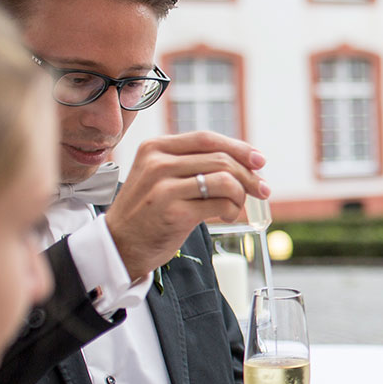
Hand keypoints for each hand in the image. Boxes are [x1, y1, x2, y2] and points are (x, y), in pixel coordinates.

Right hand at [105, 131, 268, 279]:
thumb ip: (192, 163)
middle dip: (249, 176)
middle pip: (221, 159)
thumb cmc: (148, 210)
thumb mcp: (160, 176)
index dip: (239, 148)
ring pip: (225, 180)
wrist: (120, 245)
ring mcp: (164, 188)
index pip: (207, 138)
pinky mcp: (173, 212)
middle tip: (262, 190)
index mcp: (155, 148)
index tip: (260, 161)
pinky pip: (220, 204)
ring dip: (241, 195)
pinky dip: (232, 210)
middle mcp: (157, 163)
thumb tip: (246, 162)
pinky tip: (227, 217)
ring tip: (236, 207)